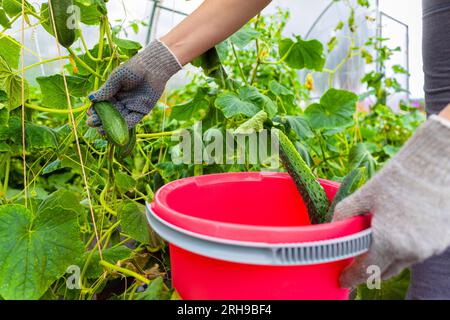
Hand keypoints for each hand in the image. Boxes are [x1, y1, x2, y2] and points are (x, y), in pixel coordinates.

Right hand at [87, 40, 181, 129]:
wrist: (152, 68)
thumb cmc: (133, 69)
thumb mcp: (116, 79)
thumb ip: (106, 90)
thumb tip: (90, 99)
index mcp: (114, 92)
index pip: (103, 104)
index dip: (96, 109)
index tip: (89, 113)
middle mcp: (122, 101)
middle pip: (110, 113)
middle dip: (100, 119)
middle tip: (91, 123)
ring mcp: (132, 107)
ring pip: (120, 119)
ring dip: (111, 126)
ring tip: (100, 131)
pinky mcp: (142, 111)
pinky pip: (132, 120)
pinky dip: (125, 126)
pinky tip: (116, 130)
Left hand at [333, 116, 449, 287]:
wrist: (435, 165)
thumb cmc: (397, 179)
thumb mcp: (363, 196)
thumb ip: (344, 216)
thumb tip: (333, 230)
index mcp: (389, 242)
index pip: (365, 271)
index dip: (351, 278)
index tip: (342, 280)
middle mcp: (411, 251)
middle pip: (384, 271)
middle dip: (369, 269)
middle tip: (356, 261)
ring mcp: (429, 248)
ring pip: (402, 261)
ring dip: (388, 256)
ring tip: (379, 238)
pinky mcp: (442, 241)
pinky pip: (418, 251)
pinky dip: (405, 246)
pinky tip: (399, 229)